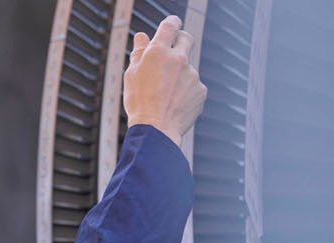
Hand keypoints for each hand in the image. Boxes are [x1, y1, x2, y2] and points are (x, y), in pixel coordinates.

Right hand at [123, 16, 206, 139]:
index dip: (171, 23)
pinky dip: (186, 91)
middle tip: (172, 51)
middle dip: (180, 40)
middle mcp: (179, 59)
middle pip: (186, 38)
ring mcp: (193, 74)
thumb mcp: (132, 75)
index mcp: (158, 52)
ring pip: (187, 67)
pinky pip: (193, 86)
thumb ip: (139, 53)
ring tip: (165, 94)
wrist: (156, 129)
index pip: (170, 25)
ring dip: (179, 74)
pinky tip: (174, 103)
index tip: (171, 25)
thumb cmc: (139, 102)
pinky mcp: (201, 90)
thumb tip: (142, 37)